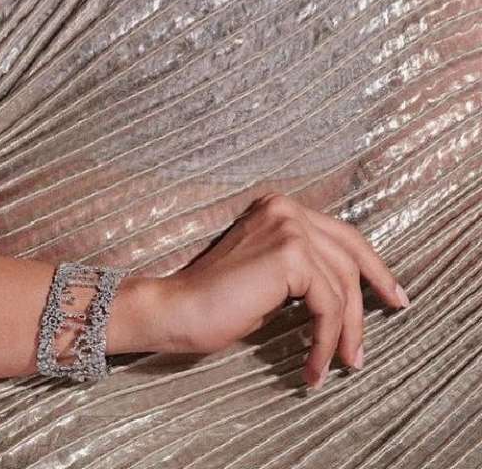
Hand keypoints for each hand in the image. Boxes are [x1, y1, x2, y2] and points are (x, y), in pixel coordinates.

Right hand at [161, 191, 409, 387]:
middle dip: (373, 294)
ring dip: (345, 332)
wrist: (177, 308)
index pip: (341, 233)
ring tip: (339, 364)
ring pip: (342, 285)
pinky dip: (327, 339)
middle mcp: (285, 208)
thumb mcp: (268, 277)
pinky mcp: (289, 255)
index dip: (372, 265)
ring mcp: (288, 226)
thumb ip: (303, 270)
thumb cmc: (216, 302)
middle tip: (385, 326)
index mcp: (279, 207)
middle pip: (349, 254)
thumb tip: (347, 294)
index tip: (393, 294)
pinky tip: (313, 365)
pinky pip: (328, 304)